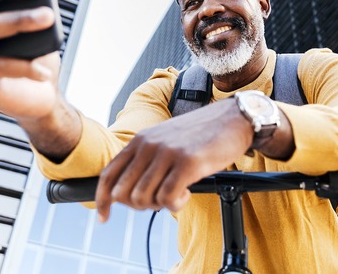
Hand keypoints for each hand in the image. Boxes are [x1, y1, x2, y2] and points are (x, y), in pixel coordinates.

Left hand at [94, 99, 253, 221]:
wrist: (235, 118)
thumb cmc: (202, 133)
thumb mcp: (166, 139)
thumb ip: (147, 158)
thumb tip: (128, 191)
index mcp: (141, 139)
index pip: (108, 174)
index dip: (103, 200)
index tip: (103, 218)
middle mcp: (149, 145)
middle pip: (123, 193)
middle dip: (137, 206)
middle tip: (157, 201)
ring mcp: (167, 153)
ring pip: (142, 198)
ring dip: (158, 206)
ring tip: (175, 195)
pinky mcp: (187, 163)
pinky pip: (167, 199)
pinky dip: (175, 205)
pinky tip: (187, 193)